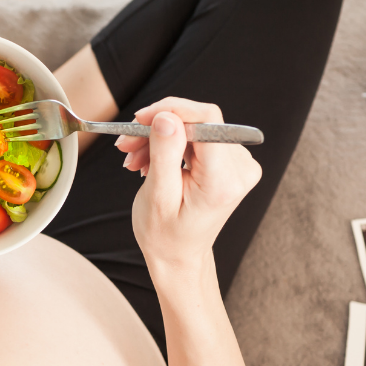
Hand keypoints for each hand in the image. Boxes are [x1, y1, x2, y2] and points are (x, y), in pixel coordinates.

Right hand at [117, 98, 261, 276]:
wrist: (179, 255)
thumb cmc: (165, 235)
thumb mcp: (158, 196)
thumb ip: (165, 154)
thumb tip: (167, 116)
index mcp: (223, 181)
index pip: (206, 120)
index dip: (171, 110)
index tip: (139, 120)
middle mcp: (240, 170)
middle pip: (198, 122)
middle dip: (158, 128)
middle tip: (126, 144)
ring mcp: (238, 165)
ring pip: (194, 128)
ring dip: (159, 138)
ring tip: (134, 159)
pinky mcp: (230, 162)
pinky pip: (197, 137)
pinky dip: (170, 144)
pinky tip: (150, 160)